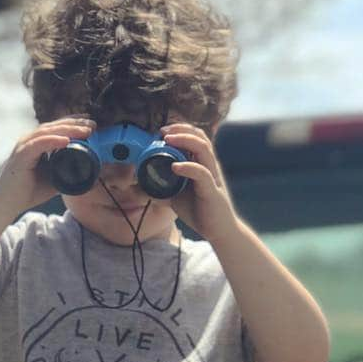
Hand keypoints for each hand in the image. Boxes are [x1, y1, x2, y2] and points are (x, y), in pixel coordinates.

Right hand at [0, 117, 93, 216]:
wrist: (7, 204)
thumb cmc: (27, 192)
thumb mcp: (53, 180)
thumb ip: (66, 173)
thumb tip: (87, 173)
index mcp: (36, 143)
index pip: (56, 128)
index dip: (74, 123)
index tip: (91, 123)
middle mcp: (29, 141)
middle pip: (54, 126)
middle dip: (75, 123)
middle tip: (93, 124)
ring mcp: (24, 146)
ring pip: (48, 132)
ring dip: (69, 129)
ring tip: (85, 130)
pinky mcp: (21, 156)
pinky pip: (39, 144)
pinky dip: (53, 141)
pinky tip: (66, 140)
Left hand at [161, 123, 240, 243]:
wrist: (218, 231)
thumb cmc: (200, 211)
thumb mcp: (177, 197)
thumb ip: (164, 188)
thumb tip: (144, 185)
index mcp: (203, 164)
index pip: (195, 137)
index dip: (180, 130)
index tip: (161, 132)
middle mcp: (210, 166)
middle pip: (200, 137)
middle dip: (181, 129)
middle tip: (162, 131)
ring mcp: (212, 176)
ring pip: (203, 149)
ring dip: (185, 140)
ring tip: (168, 140)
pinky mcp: (212, 190)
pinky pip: (202, 173)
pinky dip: (188, 167)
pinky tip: (174, 166)